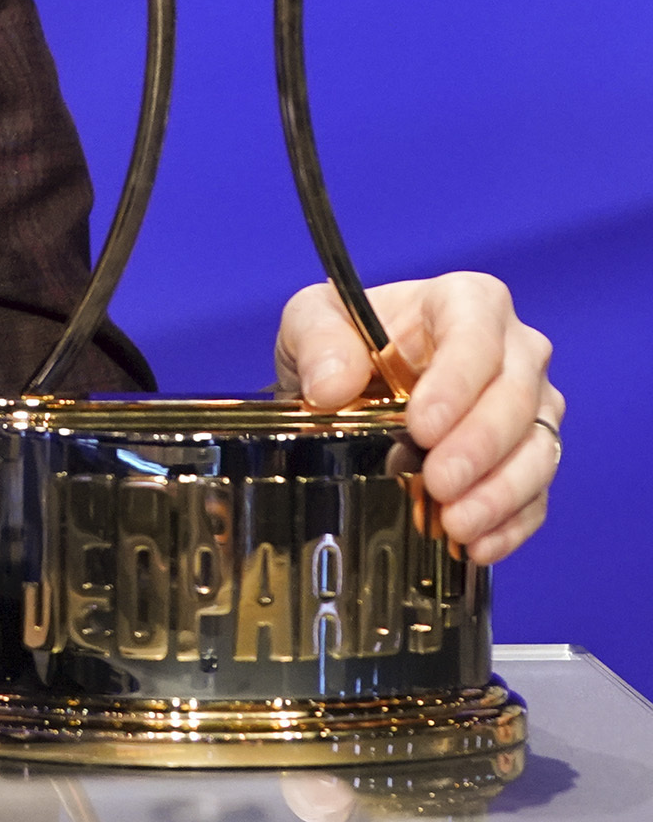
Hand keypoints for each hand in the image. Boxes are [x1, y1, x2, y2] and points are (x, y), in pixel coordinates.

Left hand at [276, 272, 560, 563]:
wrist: (350, 385)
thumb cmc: (343, 342)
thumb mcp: (311, 322)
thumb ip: (317, 340)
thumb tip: (332, 386)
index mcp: (466, 302)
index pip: (478, 334)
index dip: (458, 382)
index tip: (422, 426)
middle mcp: (513, 351)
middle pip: (518, 397)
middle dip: (480, 446)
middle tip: (439, 482)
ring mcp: (529, 407)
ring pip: (537, 448)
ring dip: (500, 492)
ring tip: (456, 522)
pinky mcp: (527, 457)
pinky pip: (537, 493)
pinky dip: (510, 523)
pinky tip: (477, 545)